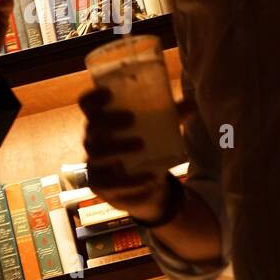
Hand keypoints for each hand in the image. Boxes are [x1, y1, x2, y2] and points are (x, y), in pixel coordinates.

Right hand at [78, 87, 193, 222]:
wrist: (144, 186)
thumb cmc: (146, 150)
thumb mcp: (159, 131)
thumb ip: (172, 116)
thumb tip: (193, 103)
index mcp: (103, 122)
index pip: (87, 105)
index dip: (93, 97)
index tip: (109, 93)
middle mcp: (93, 140)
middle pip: (91, 127)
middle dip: (109, 121)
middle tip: (131, 119)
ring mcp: (94, 163)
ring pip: (96, 153)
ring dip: (117, 147)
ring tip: (141, 145)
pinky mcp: (100, 185)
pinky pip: (109, 183)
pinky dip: (131, 181)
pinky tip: (150, 177)